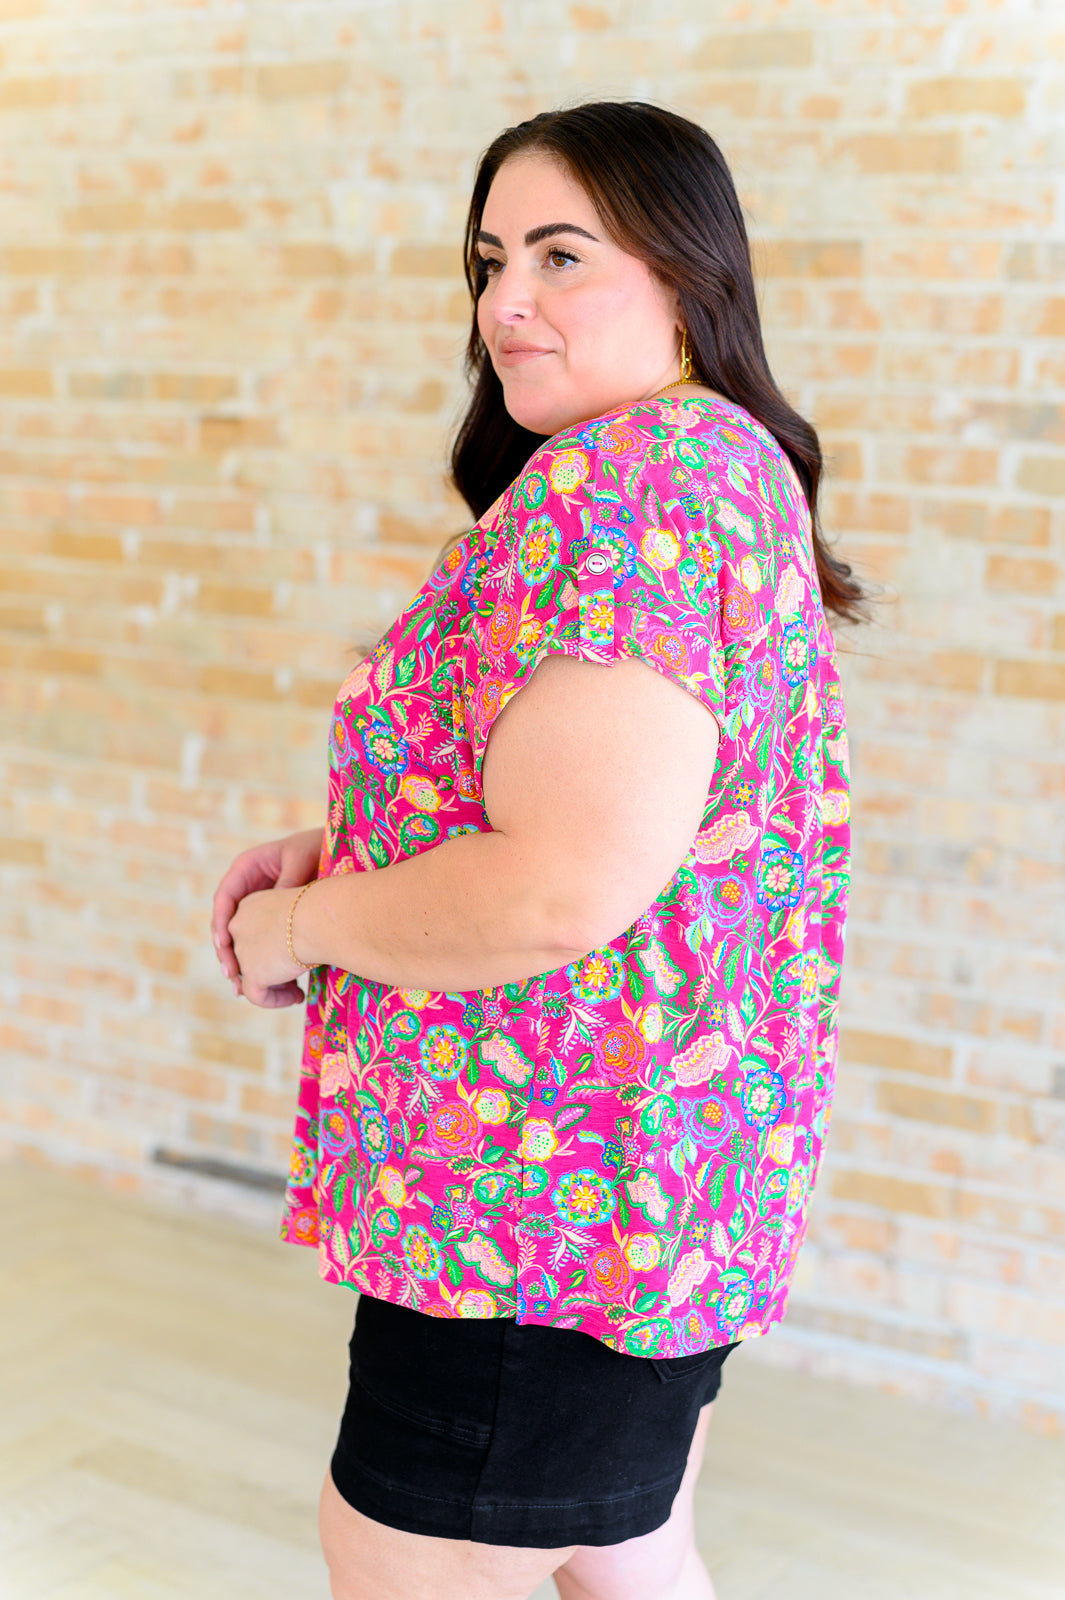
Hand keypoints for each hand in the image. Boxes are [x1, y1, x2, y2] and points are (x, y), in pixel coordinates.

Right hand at [211, 827, 322, 1001]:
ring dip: (237, 961)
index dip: (220, 921)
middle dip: (226, 950)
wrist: (335, 852)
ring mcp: (255, 903)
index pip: (224, 897)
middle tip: (231, 974)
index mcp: (247, 867)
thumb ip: (285, 883)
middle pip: (225, 921)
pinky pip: (255, 939)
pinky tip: (258, 981)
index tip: (224, 943)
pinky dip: (255, 960)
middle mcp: (245, 887)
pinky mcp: (268, 918)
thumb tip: (275, 909)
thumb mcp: (300, 861)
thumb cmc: (317, 849)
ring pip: (237, 935)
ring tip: (240, 988)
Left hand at [227, 884, 309, 1008]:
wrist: (317, 918)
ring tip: (299, 992)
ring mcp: (242, 951)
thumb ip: (289, 924)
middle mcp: (238, 926)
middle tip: (295, 979)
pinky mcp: (251, 973)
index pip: (253, 934)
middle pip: (251, 956)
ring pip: (252, 976)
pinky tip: (298, 997)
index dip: (270, 950)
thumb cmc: (319, 909)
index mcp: (249, 907)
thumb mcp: (298, 909)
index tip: (293, 956)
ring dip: (275, 986)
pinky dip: (276, 1000)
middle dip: (272, 971)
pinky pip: (257, 996)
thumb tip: (300, 940)